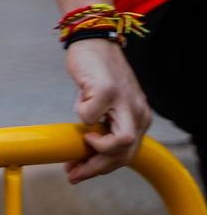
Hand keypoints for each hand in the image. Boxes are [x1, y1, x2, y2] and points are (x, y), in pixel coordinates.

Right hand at [63, 38, 151, 182]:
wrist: (94, 41)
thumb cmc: (98, 73)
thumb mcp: (110, 105)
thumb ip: (106, 125)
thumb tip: (85, 149)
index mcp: (139, 117)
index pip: (127, 154)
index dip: (103, 168)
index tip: (80, 173)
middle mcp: (138, 112)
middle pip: (125, 154)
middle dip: (97, 168)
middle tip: (74, 173)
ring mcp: (124, 102)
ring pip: (120, 142)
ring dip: (96, 149)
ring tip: (79, 145)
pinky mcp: (107, 90)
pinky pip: (90, 117)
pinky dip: (81, 117)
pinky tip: (79, 107)